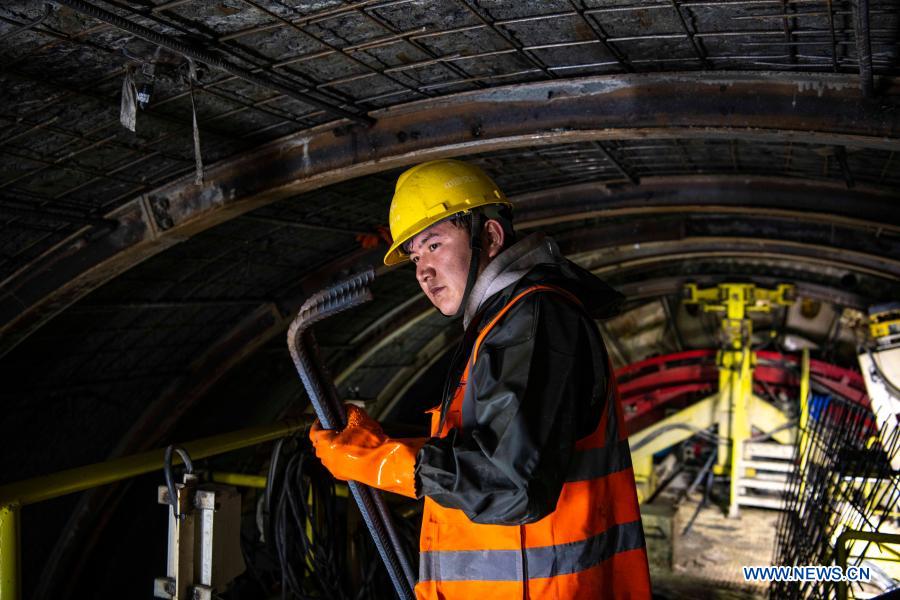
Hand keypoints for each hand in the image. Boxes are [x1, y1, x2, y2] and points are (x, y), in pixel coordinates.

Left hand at [309, 405, 424, 497]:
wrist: (385, 463)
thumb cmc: (371, 443)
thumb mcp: (359, 416)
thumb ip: (347, 409)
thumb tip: (345, 408)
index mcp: (326, 444)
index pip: (314, 431)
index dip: (319, 423)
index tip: (325, 419)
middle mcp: (327, 458)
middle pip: (320, 444)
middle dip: (327, 435)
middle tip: (338, 428)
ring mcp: (335, 469)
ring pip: (329, 455)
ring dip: (335, 447)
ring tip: (349, 439)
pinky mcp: (344, 476)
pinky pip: (338, 464)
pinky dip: (342, 457)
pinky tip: (356, 451)